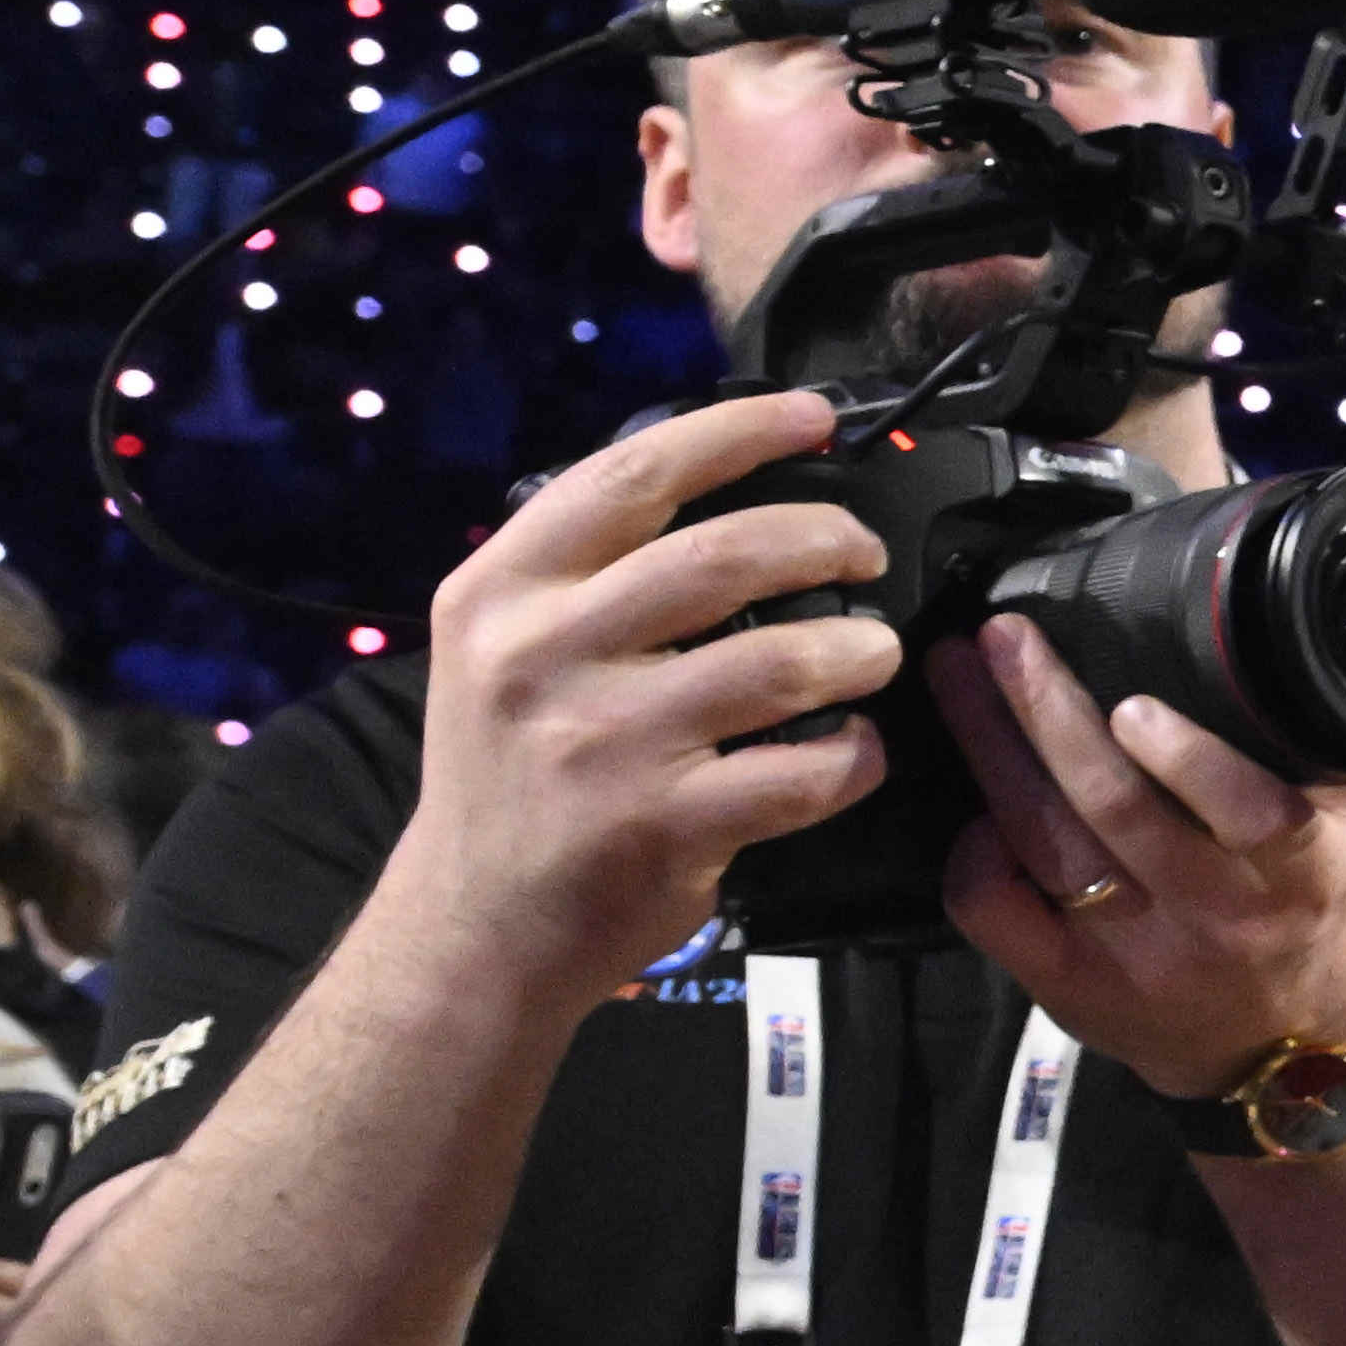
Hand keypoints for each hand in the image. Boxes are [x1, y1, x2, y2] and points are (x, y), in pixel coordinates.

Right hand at [365, 391, 906, 1004]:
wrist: (471, 927)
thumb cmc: (510, 778)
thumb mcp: (500, 649)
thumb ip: (584, 574)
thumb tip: (717, 489)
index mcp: (502, 592)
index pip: (632, 474)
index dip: (739, 431)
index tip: (814, 419)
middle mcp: (541, 655)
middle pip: (725, 555)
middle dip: (826, 538)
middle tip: (865, 552)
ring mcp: (602, 743)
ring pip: (781, 661)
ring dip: (858, 649)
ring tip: (874, 653)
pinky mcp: (661, 825)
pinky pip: (801, 772)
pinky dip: (853, 756)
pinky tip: (854, 751)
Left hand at [932, 619, 1345, 1108]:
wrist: (1279, 1040)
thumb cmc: (1317, 903)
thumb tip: (1331, 625)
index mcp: (1298, 872)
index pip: (1251, 817)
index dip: (1189, 762)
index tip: (1136, 705)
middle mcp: (1214, 913)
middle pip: (1113, 809)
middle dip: (1047, 712)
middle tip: (1003, 637)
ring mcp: (1130, 954)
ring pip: (1043, 844)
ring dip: (991, 751)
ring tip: (957, 676)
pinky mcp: (1066, 984)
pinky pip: (995, 912)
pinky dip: (972, 853)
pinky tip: (972, 801)